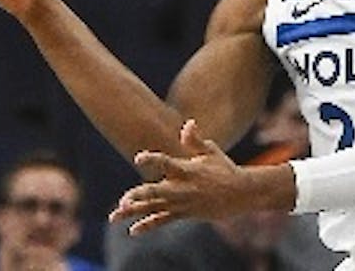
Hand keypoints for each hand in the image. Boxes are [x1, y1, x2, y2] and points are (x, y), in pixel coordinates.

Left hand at [110, 120, 278, 228]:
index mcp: (187, 170)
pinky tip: (133, 230)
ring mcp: (182, 203)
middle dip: (139, 196)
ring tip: (114, 216)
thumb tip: (187, 123)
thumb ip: (195, 140)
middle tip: (123, 201)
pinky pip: (163, 220)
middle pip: (156, 192)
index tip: (138, 157)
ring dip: (135, 212)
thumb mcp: (211, 151)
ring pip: (154, 208)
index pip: (166, 163)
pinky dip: (148, 225)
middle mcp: (182, 188)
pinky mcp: (183, 213)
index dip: (152, 159)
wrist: (240, 194)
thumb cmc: (224, 169)